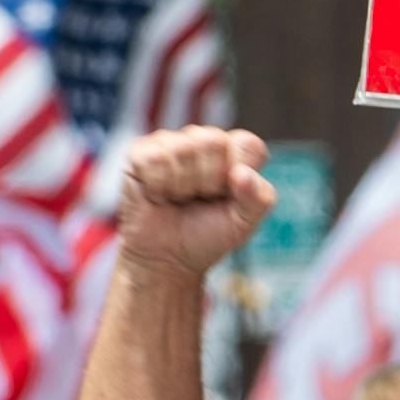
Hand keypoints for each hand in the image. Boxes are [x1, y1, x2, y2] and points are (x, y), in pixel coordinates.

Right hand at [118, 126, 274, 278]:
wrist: (167, 259)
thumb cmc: (207, 235)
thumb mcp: (244, 223)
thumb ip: (258, 199)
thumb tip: (242, 173)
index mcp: (234, 152)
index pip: (248, 145)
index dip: (240, 175)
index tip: (227, 195)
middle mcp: (203, 141)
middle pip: (213, 142)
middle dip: (209, 181)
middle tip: (200, 198)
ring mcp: (171, 143)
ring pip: (184, 149)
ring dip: (183, 186)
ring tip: (178, 198)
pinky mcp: (141, 152)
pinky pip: (155, 158)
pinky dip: (158, 185)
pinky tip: (157, 194)